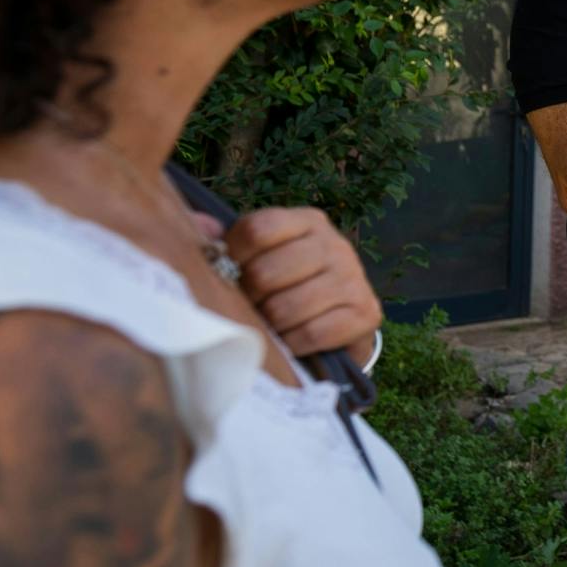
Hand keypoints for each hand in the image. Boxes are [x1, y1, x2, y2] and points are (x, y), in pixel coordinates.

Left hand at [197, 208, 381, 358]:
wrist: (339, 327)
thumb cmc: (289, 288)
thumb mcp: (261, 259)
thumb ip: (227, 243)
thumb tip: (201, 226)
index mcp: (307, 222)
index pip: (257, 229)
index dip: (233, 256)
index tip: (232, 274)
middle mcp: (335, 244)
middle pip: (266, 272)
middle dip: (251, 298)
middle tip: (253, 307)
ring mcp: (354, 277)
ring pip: (286, 308)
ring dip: (270, 326)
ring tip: (271, 326)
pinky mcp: (366, 313)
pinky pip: (310, 334)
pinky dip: (292, 344)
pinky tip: (290, 342)